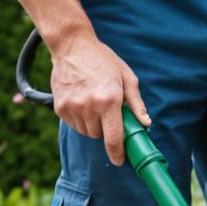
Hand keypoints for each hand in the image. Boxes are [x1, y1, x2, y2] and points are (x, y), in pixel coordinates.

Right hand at [49, 32, 150, 164]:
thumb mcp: (126, 77)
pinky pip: (74, 125)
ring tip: (93, 104)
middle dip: (105, 129)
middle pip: (99, 136)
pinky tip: (81, 101)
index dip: (117, 153)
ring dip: (92, 125)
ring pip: (86, 132)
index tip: (119, 160)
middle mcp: (89, 106)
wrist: (72, 45)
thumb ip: (136, 103)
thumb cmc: (103, 61)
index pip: (113, 138)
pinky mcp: (60, 107)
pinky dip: (80, 119)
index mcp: (109, 101)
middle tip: (106, 111)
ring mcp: (72, 107)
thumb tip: (146, 124)